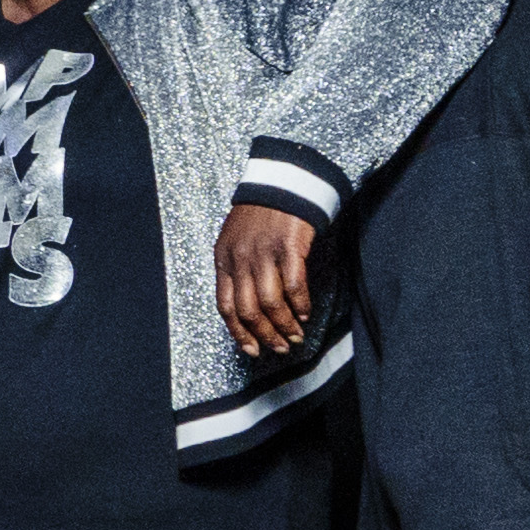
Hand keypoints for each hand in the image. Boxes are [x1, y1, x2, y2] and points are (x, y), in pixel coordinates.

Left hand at [215, 200, 316, 355]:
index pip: (225, 306)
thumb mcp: (235, 240)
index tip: (251, 349)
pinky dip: (300, 305)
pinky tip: (306, 314)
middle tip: (280, 348)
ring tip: (295, 336)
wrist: (282, 180)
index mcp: (224, 259)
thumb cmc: (261, 213)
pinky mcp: (289, 247)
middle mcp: (241, 259)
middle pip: (248, 311)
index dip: (238, 333)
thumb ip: (236, 269)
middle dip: (265, 336)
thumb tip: (246, 307)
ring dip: (285, 326)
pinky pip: (293, 286)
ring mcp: (264, 253)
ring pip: (270, 304)